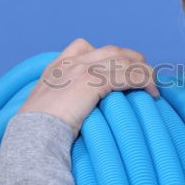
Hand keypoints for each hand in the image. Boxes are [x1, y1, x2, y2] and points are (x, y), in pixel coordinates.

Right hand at [16, 38, 159, 134]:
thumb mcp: (44, 111)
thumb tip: (79, 113)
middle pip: (111, 51)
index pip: (83, 47)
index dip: (107, 55)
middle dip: (132, 60)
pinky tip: (151, 92)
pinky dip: (144, 81)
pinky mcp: (93, 82)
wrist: (31, 138)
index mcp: (56, 68)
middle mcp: (70, 64)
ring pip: (124, 61)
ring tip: (154, 85)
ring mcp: (81, 70)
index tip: (120, 68)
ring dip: (143, 71)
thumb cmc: (37, 134)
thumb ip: (61, 103)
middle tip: (145, 75)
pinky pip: (128, 75)